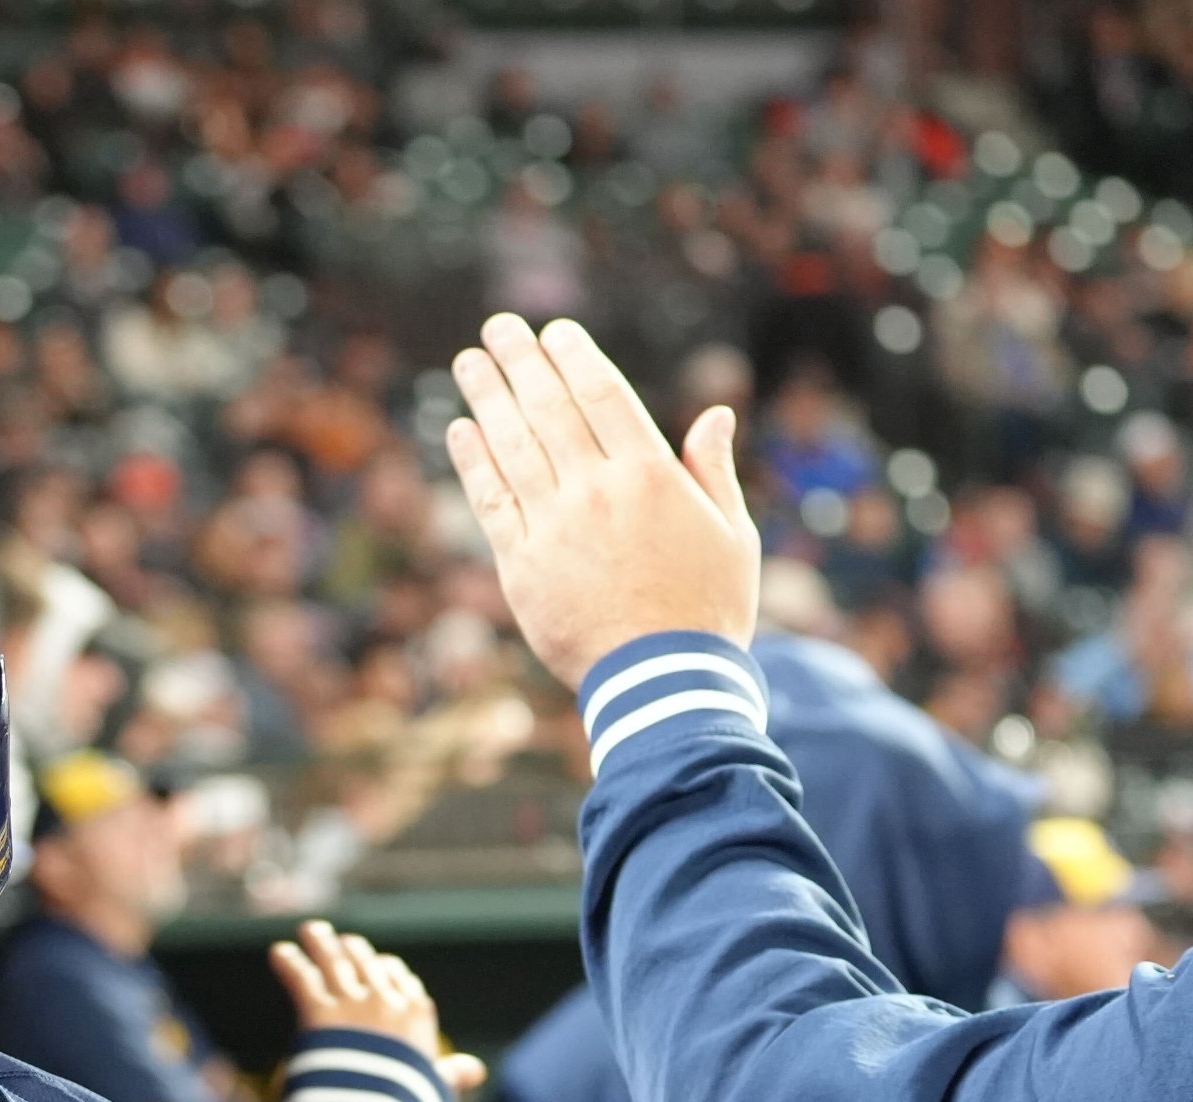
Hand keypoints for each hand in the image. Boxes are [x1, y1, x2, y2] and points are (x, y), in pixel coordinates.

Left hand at [269, 920, 486, 1101]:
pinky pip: (302, 977)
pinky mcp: (319, 1012)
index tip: (382, 966)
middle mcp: (386, 1001)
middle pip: (368, 965)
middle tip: (342, 942)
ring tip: (311, 931)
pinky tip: (278, 952)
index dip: (390, 973)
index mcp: (417, 1017)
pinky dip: (289, 962)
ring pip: (335, 963)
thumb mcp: (436, 1089)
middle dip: (355, 951)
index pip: (403, 983)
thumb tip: (476, 1070)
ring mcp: (352, 1004)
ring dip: (321, 944)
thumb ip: (451, 1074)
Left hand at [443, 314, 760, 692]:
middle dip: (521, 361)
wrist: (663, 683)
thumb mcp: (732, 535)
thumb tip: (716, 415)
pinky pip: (491, 501)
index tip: (554, 332)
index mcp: (651, 475)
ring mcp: (555, 527)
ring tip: (470, 362)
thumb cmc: (707, 611)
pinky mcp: (522, 566)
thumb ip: (712, 471)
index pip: (602, 394)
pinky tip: (460, 429)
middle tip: (498, 329)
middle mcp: (597, 491)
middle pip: (549, 408)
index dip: (574, 357)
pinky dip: (473, 462)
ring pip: (513, 446)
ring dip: (488, 397)